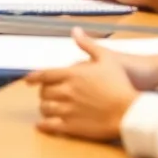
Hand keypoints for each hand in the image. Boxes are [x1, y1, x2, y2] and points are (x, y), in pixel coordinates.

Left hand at [26, 28, 141, 141]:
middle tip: (45, 95)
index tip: (28, 80)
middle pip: (44, 93)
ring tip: (47, 108)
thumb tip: (75, 30)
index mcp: (71, 75)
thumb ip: (88, 44)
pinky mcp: (72, 127)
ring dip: (44, 108)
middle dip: (43, 93)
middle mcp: (66, 91)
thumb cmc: (120, 84)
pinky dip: (43, 125)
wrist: (129, 111)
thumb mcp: (106, 58)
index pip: (44, 75)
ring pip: (45, 109)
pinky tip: (42, 125)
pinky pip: (50, 126)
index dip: (34, 77)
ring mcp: (67, 110)